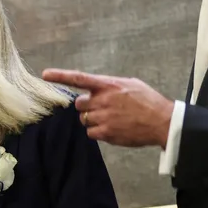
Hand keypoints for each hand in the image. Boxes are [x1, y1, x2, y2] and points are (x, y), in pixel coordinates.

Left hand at [41, 69, 173, 147]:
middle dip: (86, 107)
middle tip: (101, 108)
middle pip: (79, 104)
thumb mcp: (130, 84)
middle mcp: (103, 100)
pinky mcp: (106, 133)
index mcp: (108, 85)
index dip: (60, 76)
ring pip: (84, 120)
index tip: (45, 75)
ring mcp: (103, 117)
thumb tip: (96, 89)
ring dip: (93, 120)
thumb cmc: (148, 101)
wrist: (162, 121)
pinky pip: (90, 133)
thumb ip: (110, 86)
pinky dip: (98, 132)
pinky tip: (112, 128)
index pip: (79, 78)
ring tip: (111, 119)